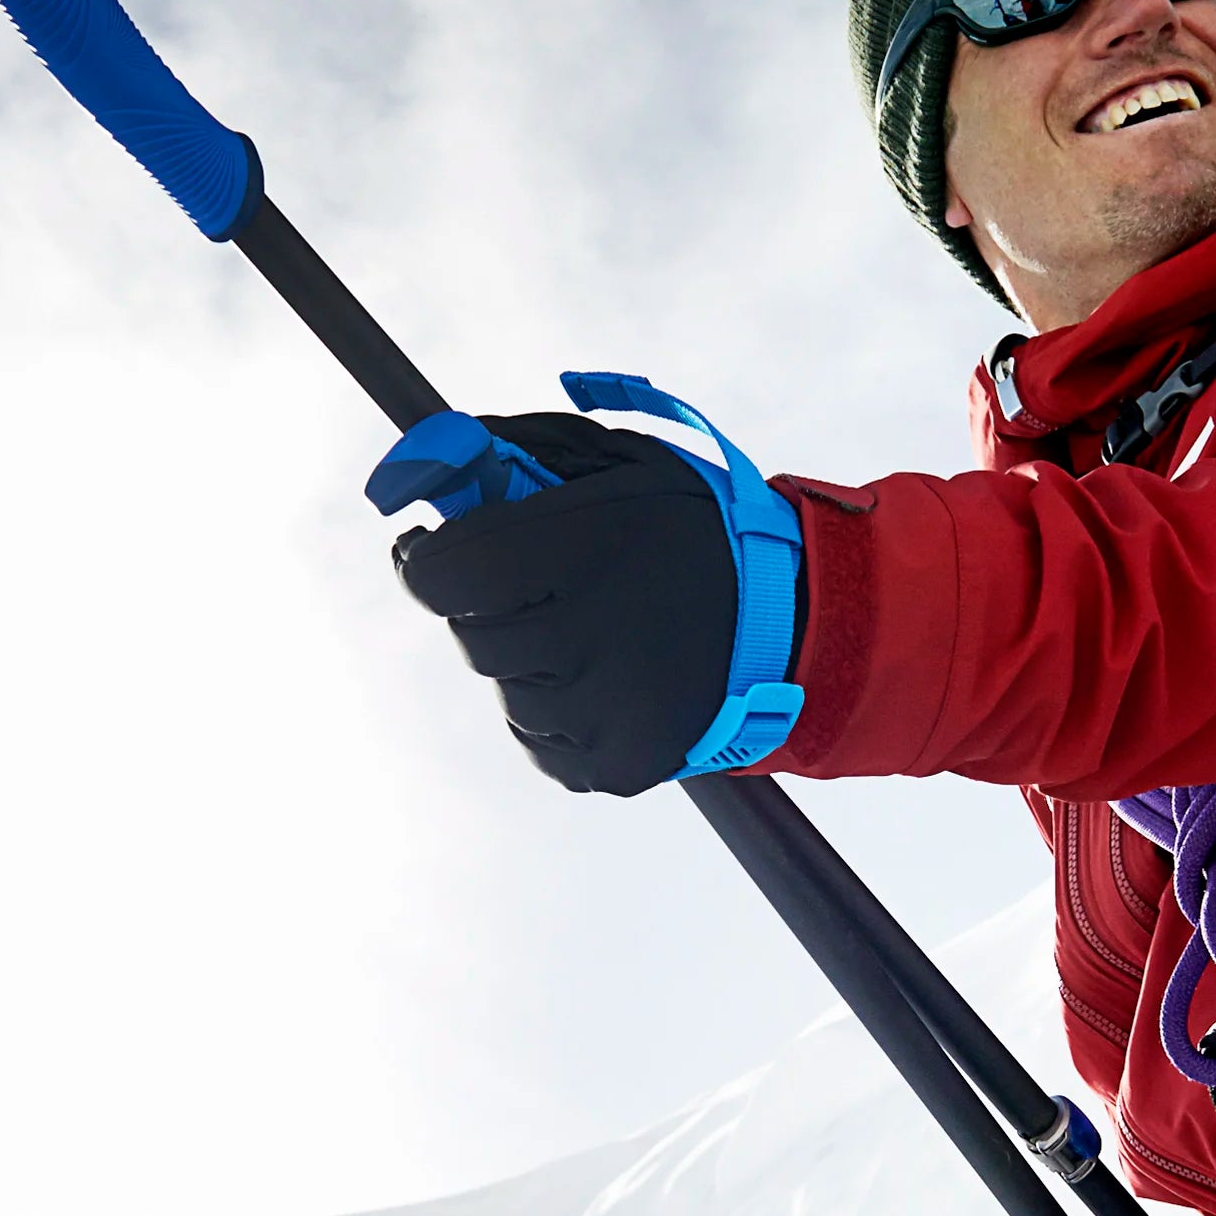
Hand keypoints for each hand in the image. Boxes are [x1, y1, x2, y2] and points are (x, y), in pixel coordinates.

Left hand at [386, 412, 753, 795]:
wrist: (792, 621)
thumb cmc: (691, 530)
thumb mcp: (620, 460)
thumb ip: (518, 449)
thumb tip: (423, 456)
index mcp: (583, 550)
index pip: (441, 573)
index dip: (426, 558)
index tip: (432, 547)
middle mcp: (585, 639)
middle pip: (469, 633)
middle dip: (489, 605)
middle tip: (537, 585)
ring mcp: (599, 713)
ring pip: (506, 690)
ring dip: (529, 661)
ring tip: (595, 633)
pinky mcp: (613, 766)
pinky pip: (539, 740)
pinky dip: (558, 711)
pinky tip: (609, 677)